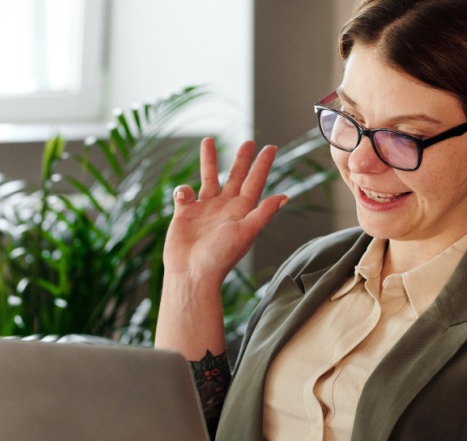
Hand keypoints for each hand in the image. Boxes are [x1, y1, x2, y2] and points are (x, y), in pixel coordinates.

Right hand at [164, 138, 287, 283]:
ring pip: (208, 179)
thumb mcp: (245, 232)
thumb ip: (263, 213)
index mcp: (242, 211)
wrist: (192, 273)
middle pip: (235, 177)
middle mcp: (224, 208)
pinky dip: (183, 190)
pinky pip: (184, 194)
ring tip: (208, 141)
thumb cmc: (220, 257)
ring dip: (209, 161)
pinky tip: (184, 196)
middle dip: (242, 159)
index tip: (271, 147)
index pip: (255, 182)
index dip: (263, 165)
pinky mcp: (185, 214)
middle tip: (249, 141)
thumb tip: (284, 196)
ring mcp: (204, 210)